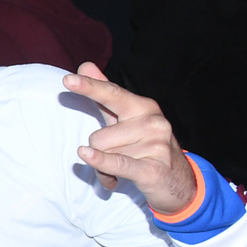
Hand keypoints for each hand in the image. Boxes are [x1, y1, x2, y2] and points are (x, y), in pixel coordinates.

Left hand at [62, 62, 197, 213]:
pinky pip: (116, 162)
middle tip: (116, 156)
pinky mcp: (153, 168)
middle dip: (99, 151)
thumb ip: (105, 93)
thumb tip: (85, 65)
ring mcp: (155, 145)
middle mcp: (152, 122)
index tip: (68, 80)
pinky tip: (86, 155)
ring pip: (103, 152)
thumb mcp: (125, 118)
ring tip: (122, 169)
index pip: (111, 94)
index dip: (90, 87)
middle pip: (98, 136)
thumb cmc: (144, 145)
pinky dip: (100, 161)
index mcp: (143, 107)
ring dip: (103, 167)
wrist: (178, 181)